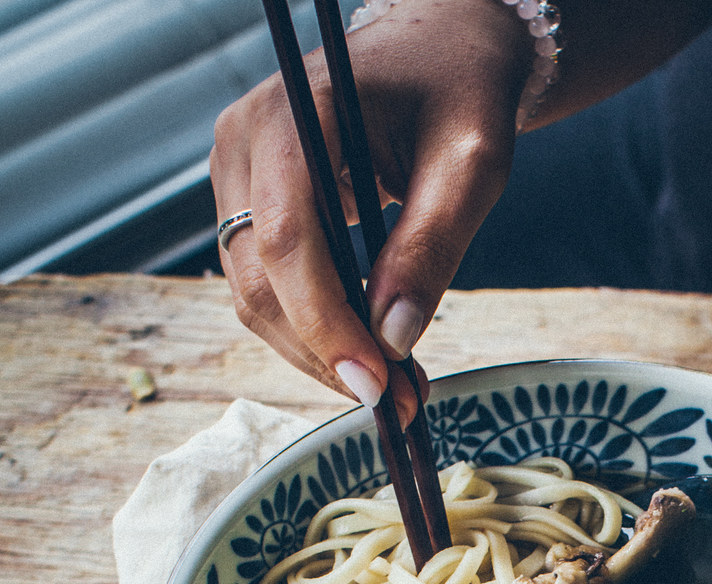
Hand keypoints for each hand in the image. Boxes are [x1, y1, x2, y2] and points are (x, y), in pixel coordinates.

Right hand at [210, 0, 711, 416]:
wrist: (443, 50)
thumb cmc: (463, 90)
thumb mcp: (471, 161)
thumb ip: (432, 243)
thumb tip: (394, 339)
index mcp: (292, 114)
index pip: (286, 238)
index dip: (325, 321)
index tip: (376, 385)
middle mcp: (244, 143)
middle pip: (259, 277)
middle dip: (327, 352)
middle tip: (401, 403)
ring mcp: (238, 173)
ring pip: (254, 292)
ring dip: (319, 351)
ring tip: (395, 389)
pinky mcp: (253, 201)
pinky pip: (269, 281)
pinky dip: (316, 325)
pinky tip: (370, 353)